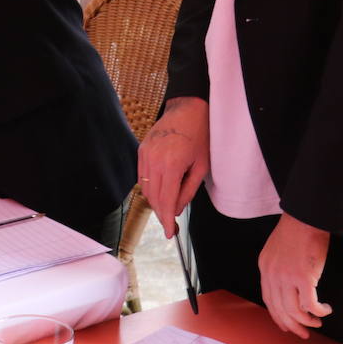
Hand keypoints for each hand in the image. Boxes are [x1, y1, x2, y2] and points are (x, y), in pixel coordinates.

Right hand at [138, 96, 209, 237]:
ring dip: (155, 201)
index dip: (167, 220)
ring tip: (168, 207)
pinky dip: (150, 186)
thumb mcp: (201, 166)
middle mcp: (154, 159)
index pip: (165, 200)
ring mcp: (145, 153)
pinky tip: (161, 190)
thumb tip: (175, 209)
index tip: (169, 233)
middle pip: (153, 197)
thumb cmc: (200, 136)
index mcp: (172, 164)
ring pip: (145, 188)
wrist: (188, 110)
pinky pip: (142, 175)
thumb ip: (188, 190)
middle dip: (161, 213)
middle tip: (171, 224)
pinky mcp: (141, 150)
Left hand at [258, 213, 332, 337]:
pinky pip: (310, 305)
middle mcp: (272, 274)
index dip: (277, 316)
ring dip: (308, 321)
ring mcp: (287, 277)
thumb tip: (286, 288)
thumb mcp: (276, 250)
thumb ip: (277, 268)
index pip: (268, 299)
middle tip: (303, 334)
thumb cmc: (296, 231)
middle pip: (280, 309)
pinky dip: (319, 311)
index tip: (286, 325)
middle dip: (292, 325)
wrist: (306, 218)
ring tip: (317, 322)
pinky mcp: (304, 278)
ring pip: (295, 311)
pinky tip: (325, 309)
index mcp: (265, 267)